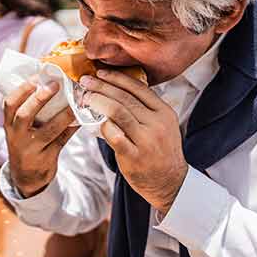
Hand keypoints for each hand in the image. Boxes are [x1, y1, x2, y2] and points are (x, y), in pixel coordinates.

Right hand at [3, 80, 78, 197]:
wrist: (26, 177)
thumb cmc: (25, 143)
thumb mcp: (18, 128)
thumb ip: (28, 109)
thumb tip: (50, 80)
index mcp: (9, 124)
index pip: (9, 104)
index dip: (22, 89)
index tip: (36, 77)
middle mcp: (17, 136)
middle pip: (24, 115)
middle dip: (40, 98)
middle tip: (55, 84)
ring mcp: (31, 149)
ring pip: (49, 130)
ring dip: (63, 115)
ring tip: (75, 102)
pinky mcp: (47, 158)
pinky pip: (62, 141)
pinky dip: (72, 128)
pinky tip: (81, 118)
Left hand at [81, 70, 187, 214]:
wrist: (170, 183)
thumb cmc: (160, 151)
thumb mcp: (162, 125)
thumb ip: (145, 109)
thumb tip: (115, 89)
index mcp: (163, 112)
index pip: (138, 88)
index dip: (117, 78)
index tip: (101, 73)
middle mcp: (157, 123)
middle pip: (125, 97)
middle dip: (102, 86)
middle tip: (85, 81)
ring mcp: (146, 140)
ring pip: (118, 111)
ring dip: (98, 101)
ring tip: (86, 98)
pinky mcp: (134, 156)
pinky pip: (114, 135)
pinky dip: (102, 125)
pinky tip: (94, 121)